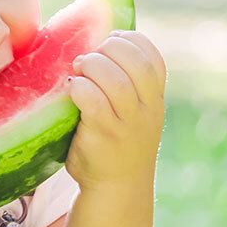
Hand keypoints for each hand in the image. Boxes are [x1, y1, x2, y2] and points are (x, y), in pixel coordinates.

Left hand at [65, 30, 166, 192]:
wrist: (116, 187)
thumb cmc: (118, 142)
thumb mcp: (134, 113)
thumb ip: (127, 84)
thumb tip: (95, 44)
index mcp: (155, 100)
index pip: (154, 58)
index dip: (132, 41)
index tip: (111, 38)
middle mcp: (147, 111)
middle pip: (136, 64)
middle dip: (109, 49)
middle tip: (89, 56)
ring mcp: (128, 125)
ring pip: (116, 81)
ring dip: (92, 65)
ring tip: (78, 69)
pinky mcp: (104, 136)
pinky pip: (93, 101)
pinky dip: (80, 87)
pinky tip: (71, 88)